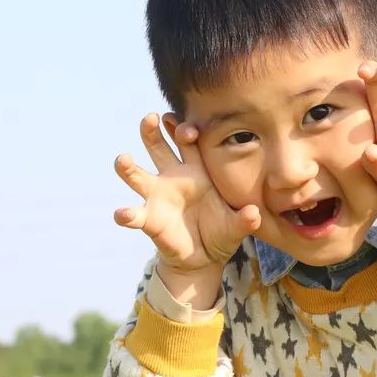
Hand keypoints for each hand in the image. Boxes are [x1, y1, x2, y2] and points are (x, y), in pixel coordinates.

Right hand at [113, 114, 260, 273]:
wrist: (205, 258)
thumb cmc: (222, 232)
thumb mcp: (237, 226)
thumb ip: (245, 219)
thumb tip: (254, 214)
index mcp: (196, 171)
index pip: (187, 141)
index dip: (186, 130)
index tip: (190, 130)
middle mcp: (173, 177)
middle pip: (157, 147)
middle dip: (152, 131)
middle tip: (150, 118)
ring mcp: (158, 197)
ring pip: (137, 175)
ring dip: (127, 166)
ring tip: (122, 159)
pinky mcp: (149, 220)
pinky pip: (135, 215)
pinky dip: (126, 215)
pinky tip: (122, 214)